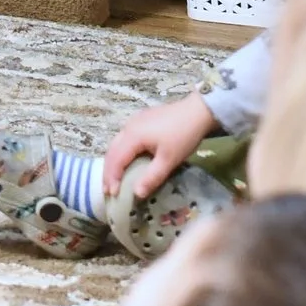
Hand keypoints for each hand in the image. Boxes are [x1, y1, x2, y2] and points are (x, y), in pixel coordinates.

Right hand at [102, 93, 221, 202]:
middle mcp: (129, 126)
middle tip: (107, 190)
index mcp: (133, 136)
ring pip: (116, 143)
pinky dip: (120, 152)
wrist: (198, 111)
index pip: (116, 160)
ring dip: (113, 161)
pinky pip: (124, 137)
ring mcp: (134, 120)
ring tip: (113, 178)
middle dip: (108, 171)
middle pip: (112, 151)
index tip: (112, 195)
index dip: (112, 178)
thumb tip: (136, 194)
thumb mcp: (169, 160)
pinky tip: (126, 160)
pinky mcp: (142, 119)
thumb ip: (151, 177)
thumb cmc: (183, 136)